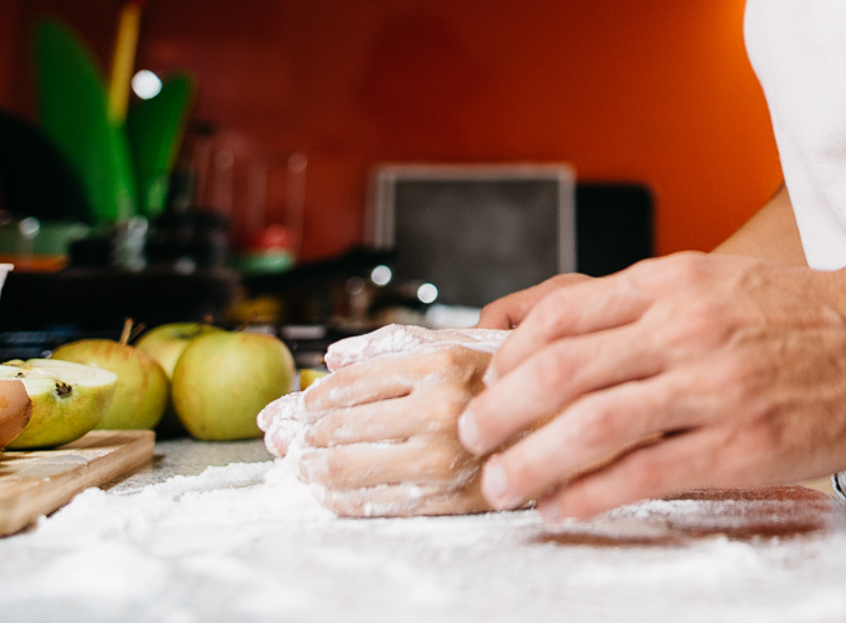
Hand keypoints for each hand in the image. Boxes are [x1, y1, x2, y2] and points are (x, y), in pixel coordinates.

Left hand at [294, 345, 494, 515]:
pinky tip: (325, 489)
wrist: (566, 428)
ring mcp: (443, 457)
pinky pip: (370, 502)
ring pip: (346, 466)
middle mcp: (442, 408)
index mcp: (443, 362)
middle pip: (340, 425)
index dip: (313, 395)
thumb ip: (394, 344)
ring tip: (296, 462)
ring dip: (308, 466)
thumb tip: (333, 356)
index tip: (297, 404)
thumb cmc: (509, 384)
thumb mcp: (460, 344)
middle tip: (279, 434)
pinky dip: (335, 497)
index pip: (352, 381)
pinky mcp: (445, 498)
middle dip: (299, 432)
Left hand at [460, 252, 845, 518]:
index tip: (485, 382)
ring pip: (592, 425)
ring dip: (531, 461)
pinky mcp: (739, 443)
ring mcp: (713, 387)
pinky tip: (564, 505)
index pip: (564, 315)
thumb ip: (630, 303)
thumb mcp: (710, 282)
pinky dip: (590, 493)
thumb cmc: (799, 315)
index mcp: (676, 282)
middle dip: (500, 413)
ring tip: (503, 483)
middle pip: (561, 371)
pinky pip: (644, 473)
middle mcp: (687, 328)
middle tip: (473, 440)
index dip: (509, 355)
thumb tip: (534, 319)